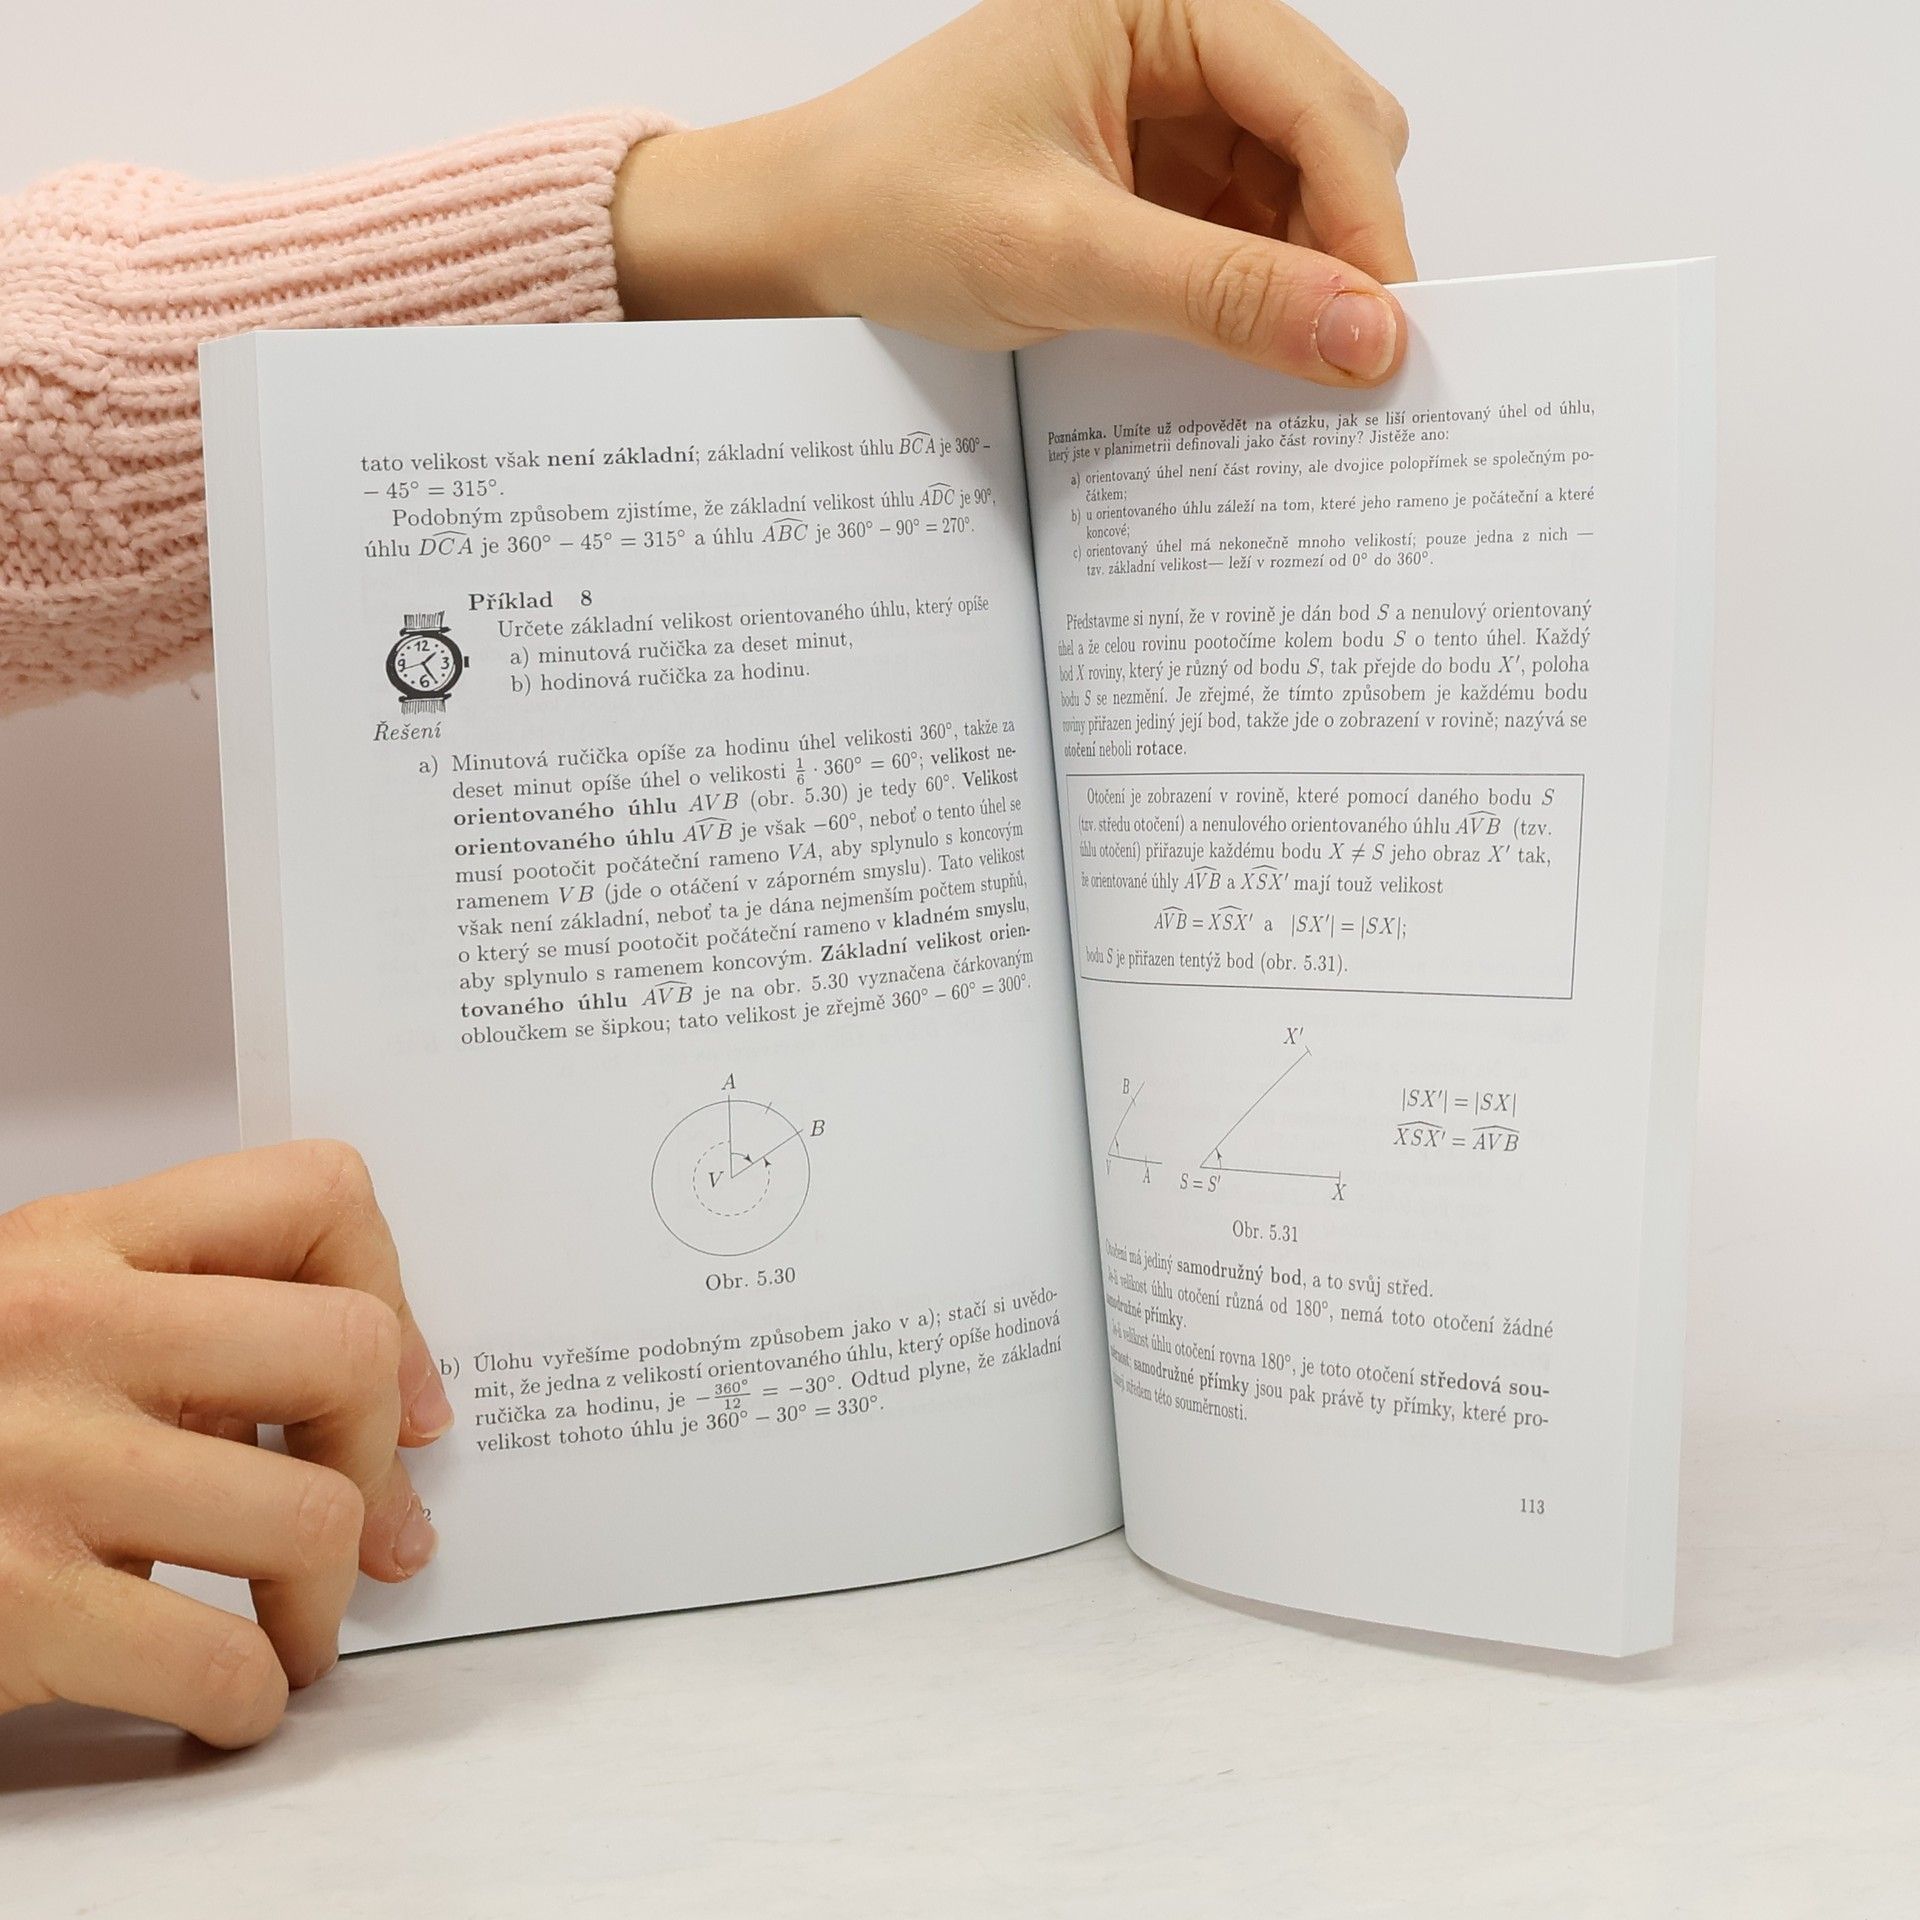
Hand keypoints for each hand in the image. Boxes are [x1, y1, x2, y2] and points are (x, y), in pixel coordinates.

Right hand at [0, 1141, 451, 1747]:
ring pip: (310, 1515)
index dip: (394, 1297)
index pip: (316, 1193)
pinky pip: (221, 1659)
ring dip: (327, 1600)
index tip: (400, 1394)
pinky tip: (226, 1697)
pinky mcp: (11, 1605)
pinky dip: (250, 1700)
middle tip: (368, 1516)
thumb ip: (178, 1333)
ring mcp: (36, 1465)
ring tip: (293, 1628)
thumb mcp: (31, 1329)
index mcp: (75, 1242)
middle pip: (343, 1351)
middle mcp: (60, 1329)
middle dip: (378, 1454)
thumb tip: (379, 1414)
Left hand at [613, 0, 1412, 384]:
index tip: (1391, 332)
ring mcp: (1170, 104)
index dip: (1367, 223)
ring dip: (1300, 277)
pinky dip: (1254, 290)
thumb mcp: (1062, 253)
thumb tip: (1365, 337)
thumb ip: (1219, 294)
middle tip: (1340, 361)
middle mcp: (1178, 34)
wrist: (798, 236)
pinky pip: (1246, 228)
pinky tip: (1236, 345)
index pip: (1319, 102)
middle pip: (1332, 138)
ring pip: (1300, 190)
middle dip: (1340, 248)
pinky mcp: (1154, 171)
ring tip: (1276, 363)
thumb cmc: (891, 206)